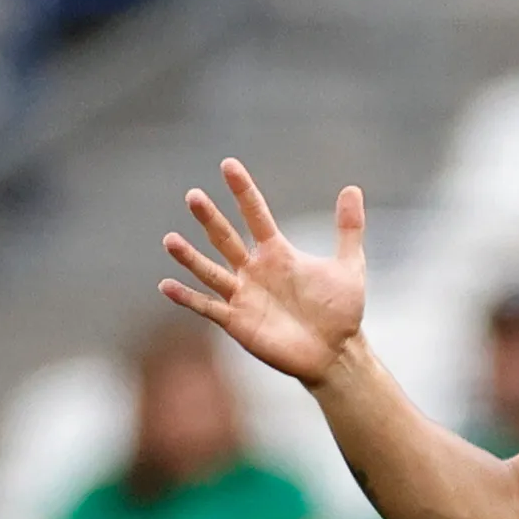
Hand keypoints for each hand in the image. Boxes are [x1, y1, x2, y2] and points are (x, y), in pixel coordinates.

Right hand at [160, 159, 367, 389]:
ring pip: (211, 271)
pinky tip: (166, 285)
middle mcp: (254, 270)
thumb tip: (352, 188)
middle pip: (226, 239)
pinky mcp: (238, 322)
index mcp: (277, 253)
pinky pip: (208, 307)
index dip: (243, 191)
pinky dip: (187, 298)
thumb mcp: (349, 265)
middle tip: (193, 195)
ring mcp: (244, 295)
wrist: (336, 353)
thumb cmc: (341, 311)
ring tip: (170, 239)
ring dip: (190, 257)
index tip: (229, 165)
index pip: (256, 214)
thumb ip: (349, 228)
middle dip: (210, 219)